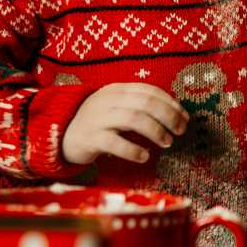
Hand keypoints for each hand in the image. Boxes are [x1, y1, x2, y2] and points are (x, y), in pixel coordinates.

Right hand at [62, 83, 188, 165]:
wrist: (61, 135)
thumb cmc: (97, 123)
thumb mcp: (116, 108)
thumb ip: (139, 106)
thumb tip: (173, 114)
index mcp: (117, 90)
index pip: (149, 91)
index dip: (171, 103)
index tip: (185, 117)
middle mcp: (108, 100)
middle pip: (145, 103)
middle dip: (168, 116)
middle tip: (180, 131)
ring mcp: (98, 118)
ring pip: (133, 119)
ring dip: (155, 131)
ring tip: (167, 143)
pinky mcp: (90, 138)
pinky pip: (115, 142)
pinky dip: (133, 150)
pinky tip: (144, 156)